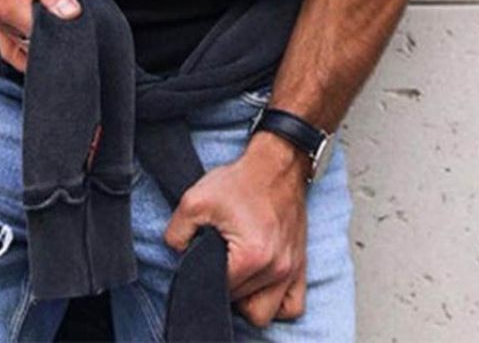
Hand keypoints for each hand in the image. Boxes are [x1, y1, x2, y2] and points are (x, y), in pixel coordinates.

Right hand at [0, 0, 99, 72]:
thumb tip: (71, 13)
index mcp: (6, 7)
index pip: (47, 35)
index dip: (72, 24)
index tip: (90, 1)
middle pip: (37, 46)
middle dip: (63, 31)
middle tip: (83, 3)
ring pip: (25, 50)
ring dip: (48, 39)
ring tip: (66, 15)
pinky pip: (14, 42)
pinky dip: (32, 39)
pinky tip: (47, 24)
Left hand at [163, 135, 309, 327]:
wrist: (276, 165)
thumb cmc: (240, 181)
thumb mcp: (195, 199)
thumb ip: (177, 232)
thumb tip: (178, 254)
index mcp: (251, 256)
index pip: (219, 290)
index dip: (206, 276)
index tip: (206, 254)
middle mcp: (276, 269)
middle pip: (240, 303)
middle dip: (225, 285)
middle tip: (220, 257)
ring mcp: (292, 270)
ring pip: (263, 313)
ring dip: (248, 300)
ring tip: (238, 274)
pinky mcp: (301, 267)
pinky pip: (291, 306)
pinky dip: (275, 302)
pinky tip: (260, 284)